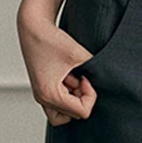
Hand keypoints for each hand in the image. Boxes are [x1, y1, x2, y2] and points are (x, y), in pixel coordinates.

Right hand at [17, 9, 98, 125]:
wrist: (32, 27)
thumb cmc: (51, 39)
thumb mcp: (79, 55)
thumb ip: (95, 70)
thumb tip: (108, 79)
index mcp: (49, 95)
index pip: (82, 112)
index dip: (90, 95)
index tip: (86, 77)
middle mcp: (42, 99)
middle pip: (73, 115)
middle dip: (81, 97)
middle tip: (79, 78)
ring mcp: (41, 95)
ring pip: (65, 113)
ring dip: (74, 97)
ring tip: (72, 76)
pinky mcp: (42, 88)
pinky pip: (59, 102)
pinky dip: (67, 92)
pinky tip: (67, 74)